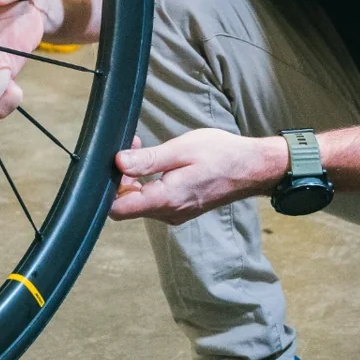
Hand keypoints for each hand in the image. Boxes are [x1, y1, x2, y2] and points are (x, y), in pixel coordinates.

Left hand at [109, 129, 287, 223]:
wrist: (251, 168)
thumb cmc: (221, 155)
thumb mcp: (182, 149)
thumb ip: (148, 160)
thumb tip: (118, 162)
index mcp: (166, 199)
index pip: (118, 209)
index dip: (107, 188)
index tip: (114, 162)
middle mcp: (168, 213)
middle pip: (126, 205)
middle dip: (121, 176)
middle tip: (131, 146)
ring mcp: (175, 213)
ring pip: (140, 201)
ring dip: (134, 177)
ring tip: (143, 147)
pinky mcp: (181, 208)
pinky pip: (154, 200)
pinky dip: (148, 182)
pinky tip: (157, 162)